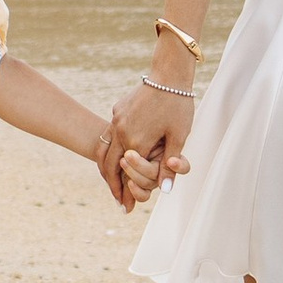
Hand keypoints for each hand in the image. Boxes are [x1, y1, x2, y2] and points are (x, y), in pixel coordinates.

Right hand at [99, 78, 190, 204]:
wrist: (169, 74)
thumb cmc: (178, 106)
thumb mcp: (178, 137)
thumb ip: (170, 166)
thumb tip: (165, 192)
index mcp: (135, 140)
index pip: (126, 174)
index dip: (126, 193)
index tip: (127, 208)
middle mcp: (120, 131)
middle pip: (109, 165)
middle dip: (113, 186)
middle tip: (119, 202)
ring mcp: (116, 120)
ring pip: (104, 150)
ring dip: (108, 169)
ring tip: (113, 184)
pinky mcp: (117, 111)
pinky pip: (109, 136)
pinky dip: (110, 151)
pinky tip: (118, 157)